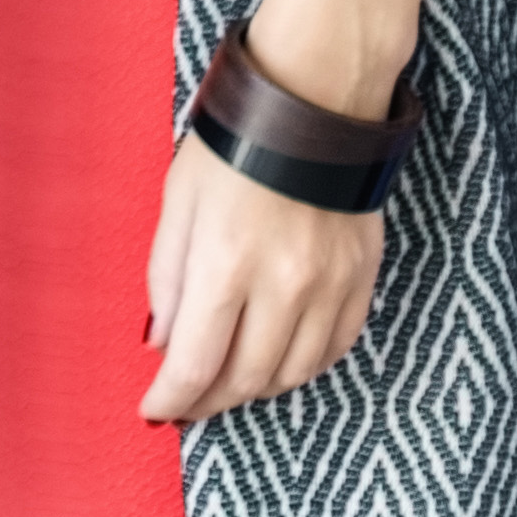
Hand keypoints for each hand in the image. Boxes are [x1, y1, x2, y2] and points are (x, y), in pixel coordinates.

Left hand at [141, 131, 386, 423]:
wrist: (316, 107)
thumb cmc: (235, 147)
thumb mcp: (179, 205)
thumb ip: (168, 280)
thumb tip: (164, 345)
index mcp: (226, 263)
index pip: (196, 363)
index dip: (171, 399)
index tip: (154, 410)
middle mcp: (283, 284)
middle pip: (245, 378)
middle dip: (208, 400)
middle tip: (186, 403)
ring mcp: (330, 285)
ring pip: (292, 374)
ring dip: (254, 388)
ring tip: (226, 383)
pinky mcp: (361, 279)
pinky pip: (334, 349)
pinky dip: (301, 367)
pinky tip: (276, 361)